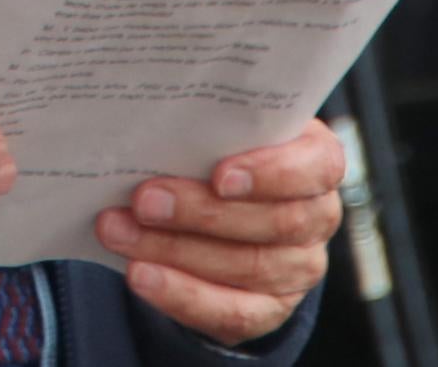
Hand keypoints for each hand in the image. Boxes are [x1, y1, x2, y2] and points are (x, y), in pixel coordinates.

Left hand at [95, 118, 342, 346]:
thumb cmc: (222, 154)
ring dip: (175, 250)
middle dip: (200, 212)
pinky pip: (231, 310)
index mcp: (317, 162)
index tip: (219, 175)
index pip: (315, 167)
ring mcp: (299, 268)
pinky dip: (181, 293)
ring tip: (120, 231)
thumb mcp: (227, 132)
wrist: (225, 212)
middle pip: (273, 221)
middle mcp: (318, 217)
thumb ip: (208, 129)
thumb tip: (148, 126)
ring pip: (247, 266)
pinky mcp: (270, 308)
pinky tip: (141, 274)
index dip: (271, 173)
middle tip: (143, 200)